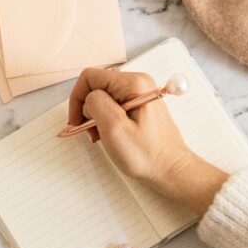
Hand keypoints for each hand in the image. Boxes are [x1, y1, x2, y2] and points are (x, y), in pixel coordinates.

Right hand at [68, 68, 227, 213]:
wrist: (171, 170)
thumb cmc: (147, 155)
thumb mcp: (114, 129)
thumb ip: (96, 104)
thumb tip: (89, 98)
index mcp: (134, 83)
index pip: (90, 77)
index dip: (77, 98)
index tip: (77, 122)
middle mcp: (138, 83)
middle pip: (97, 86)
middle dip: (87, 109)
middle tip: (92, 132)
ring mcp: (140, 94)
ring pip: (104, 97)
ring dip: (96, 116)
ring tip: (101, 136)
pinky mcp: (140, 106)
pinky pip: (114, 106)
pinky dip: (106, 120)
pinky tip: (110, 135)